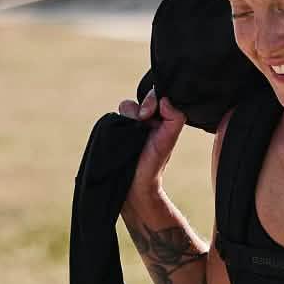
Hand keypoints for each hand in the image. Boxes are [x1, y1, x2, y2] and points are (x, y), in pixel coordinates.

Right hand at [117, 90, 185, 207]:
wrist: (134, 185)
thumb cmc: (153, 164)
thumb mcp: (169, 140)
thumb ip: (174, 118)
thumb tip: (164, 99)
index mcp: (158, 120)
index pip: (153, 98)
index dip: (149, 100)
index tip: (147, 113)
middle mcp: (142, 121)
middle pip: (136, 101)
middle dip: (136, 109)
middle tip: (140, 120)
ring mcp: (127, 126)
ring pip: (123, 108)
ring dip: (125, 116)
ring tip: (129, 132)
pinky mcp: (112, 133)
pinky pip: (110, 119)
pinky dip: (113, 123)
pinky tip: (117, 134)